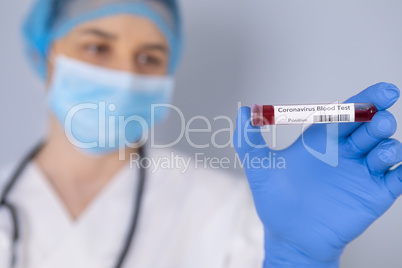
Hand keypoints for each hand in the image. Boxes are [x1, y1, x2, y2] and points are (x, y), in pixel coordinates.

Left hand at [234, 83, 401, 267]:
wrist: (290, 238)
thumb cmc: (275, 201)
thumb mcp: (259, 168)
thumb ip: (249, 139)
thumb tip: (245, 110)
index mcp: (322, 139)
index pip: (347, 113)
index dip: (365, 100)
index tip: (382, 91)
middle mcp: (346, 152)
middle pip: (370, 127)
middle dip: (379, 118)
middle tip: (381, 117)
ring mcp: (362, 173)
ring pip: (386, 149)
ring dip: (388, 144)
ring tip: (380, 147)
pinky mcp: (375, 195)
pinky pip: (397, 178)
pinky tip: (398, 168)